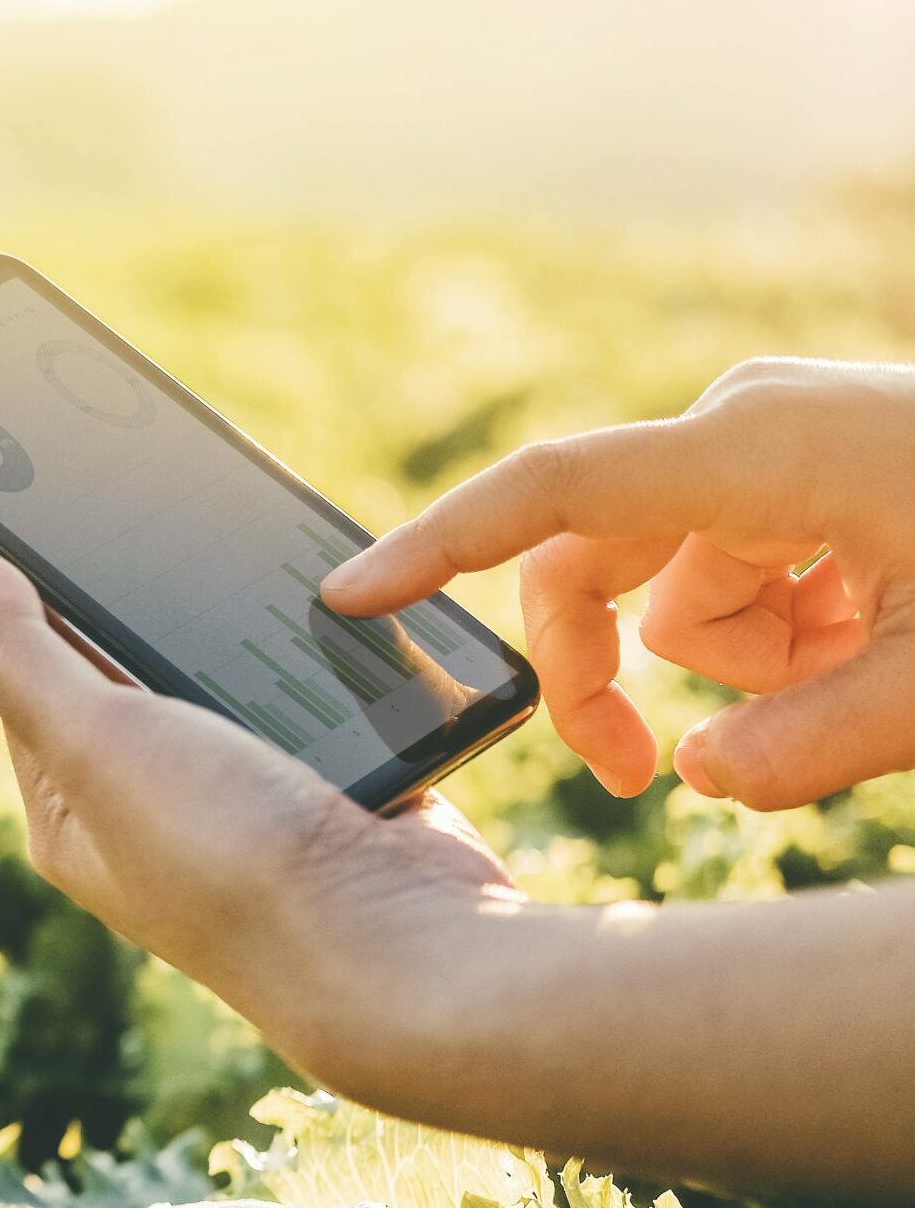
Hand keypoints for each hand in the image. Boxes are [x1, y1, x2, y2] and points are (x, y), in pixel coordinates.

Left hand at [0, 539, 510, 1075]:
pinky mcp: (332, 790)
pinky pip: (312, 696)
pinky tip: (325, 607)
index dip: (27, 594)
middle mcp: (149, 815)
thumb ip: (18, 652)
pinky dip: (317, 656)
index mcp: (71, 814)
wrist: (403, 952)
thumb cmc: (232, 860)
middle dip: (141, 600)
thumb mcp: (95, 739)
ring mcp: (247, 805)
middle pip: (129, 672)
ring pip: (226, 678)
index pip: (25, 679)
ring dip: (235, 627)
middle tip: (147, 506)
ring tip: (236, 551)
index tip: (37, 502)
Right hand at [323, 358, 914, 808]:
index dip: (436, 551)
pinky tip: (877, 635)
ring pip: (677, 588)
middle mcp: (743, 426)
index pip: (551, 496)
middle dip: (614, 674)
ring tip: (868, 673)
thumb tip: (692, 777)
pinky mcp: (803, 463)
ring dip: (747, 660)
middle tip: (643, 781)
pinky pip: (739, 570)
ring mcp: (774, 440)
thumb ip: (802, 751)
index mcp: (756, 451)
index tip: (346, 599)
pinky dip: (788, 630)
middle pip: (595, 565)